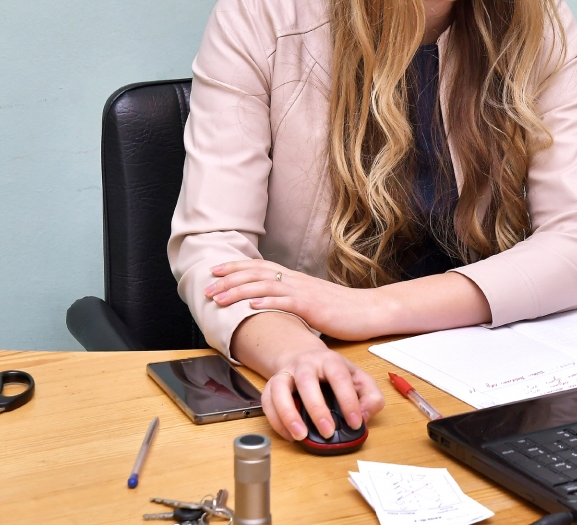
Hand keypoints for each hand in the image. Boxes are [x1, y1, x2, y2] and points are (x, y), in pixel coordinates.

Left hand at [205, 260, 378, 338]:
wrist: (370, 310)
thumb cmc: (344, 310)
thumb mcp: (313, 302)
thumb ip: (293, 301)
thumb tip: (274, 306)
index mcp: (296, 279)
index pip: (260, 267)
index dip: (235, 268)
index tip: (214, 271)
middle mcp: (297, 281)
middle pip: (257, 272)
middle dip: (229, 278)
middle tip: (206, 284)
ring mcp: (305, 292)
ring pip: (265, 285)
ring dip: (238, 290)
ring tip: (218, 298)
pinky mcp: (314, 306)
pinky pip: (286, 301)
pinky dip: (267, 301)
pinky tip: (251, 305)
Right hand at [262, 338, 384, 441]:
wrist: (307, 358)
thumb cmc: (335, 373)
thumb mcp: (359, 379)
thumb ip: (370, 397)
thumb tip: (364, 416)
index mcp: (330, 360)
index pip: (340, 377)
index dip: (348, 400)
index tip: (355, 423)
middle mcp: (305, 364)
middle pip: (307, 382)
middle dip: (317, 409)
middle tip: (328, 432)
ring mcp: (286, 373)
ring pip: (280, 390)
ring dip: (288, 415)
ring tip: (300, 436)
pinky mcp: (271, 386)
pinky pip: (267, 403)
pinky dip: (276, 421)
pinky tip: (290, 435)